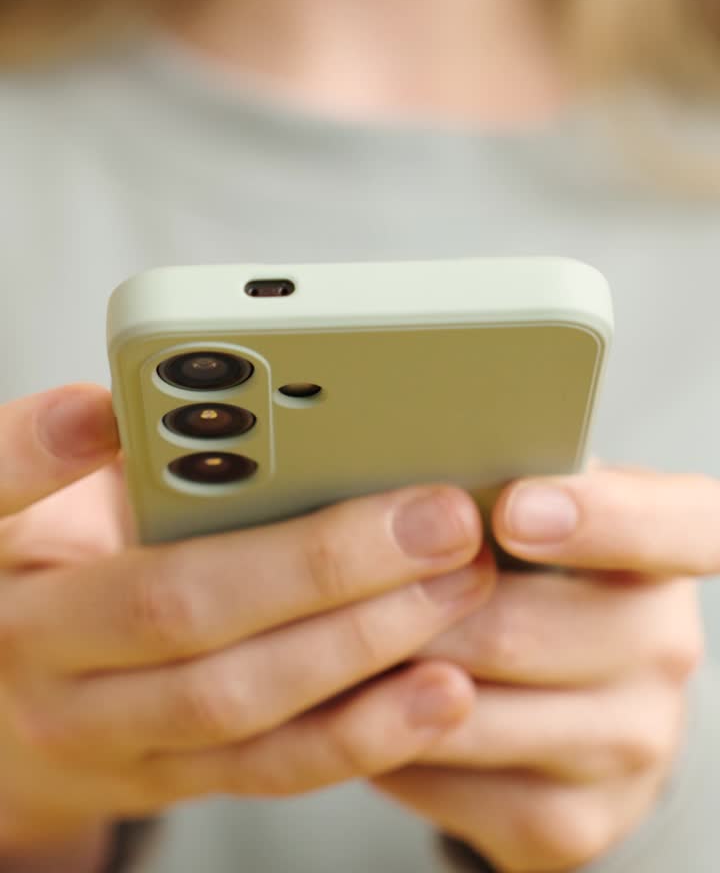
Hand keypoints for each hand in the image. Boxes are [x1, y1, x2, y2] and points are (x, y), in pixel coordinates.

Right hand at [0, 384, 495, 854]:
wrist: (5, 720)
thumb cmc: (40, 572)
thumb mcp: (26, 502)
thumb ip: (63, 453)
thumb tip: (123, 404)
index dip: (39, 452)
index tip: (107, 411)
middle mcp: (43, 655)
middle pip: (177, 605)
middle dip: (319, 559)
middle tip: (432, 512)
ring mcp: (107, 735)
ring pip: (239, 700)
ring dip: (363, 644)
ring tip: (460, 585)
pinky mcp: (171, 779)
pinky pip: (272, 768)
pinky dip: (364, 732)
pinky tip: (442, 691)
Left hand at [373, 465, 710, 872]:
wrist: (571, 704)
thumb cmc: (533, 571)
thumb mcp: (537, 504)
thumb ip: (498, 477)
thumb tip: (403, 466)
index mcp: (672, 546)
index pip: (684, 526)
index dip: (603, 519)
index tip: (512, 511)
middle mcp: (666, 646)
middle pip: (520, 629)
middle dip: (412, 610)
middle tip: (343, 581)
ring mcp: (630, 743)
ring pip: (470, 712)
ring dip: (384, 679)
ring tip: (323, 642)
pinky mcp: (575, 821)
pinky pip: (452, 783)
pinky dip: (389, 745)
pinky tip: (362, 708)